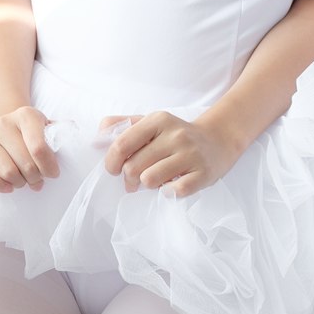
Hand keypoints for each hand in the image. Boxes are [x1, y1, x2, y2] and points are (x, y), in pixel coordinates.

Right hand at [0, 106, 59, 193]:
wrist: (3, 130)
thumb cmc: (30, 136)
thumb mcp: (47, 129)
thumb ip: (61, 133)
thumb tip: (77, 137)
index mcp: (26, 115)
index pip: (39, 148)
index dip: (49, 167)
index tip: (53, 174)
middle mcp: (3, 123)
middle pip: (25, 163)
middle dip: (36, 177)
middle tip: (38, 179)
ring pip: (7, 172)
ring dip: (19, 183)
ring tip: (23, 180)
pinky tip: (8, 186)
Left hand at [96, 110, 238, 198]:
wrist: (218, 140)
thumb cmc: (175, 136)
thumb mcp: (150, 124)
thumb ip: (121, 127)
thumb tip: (95, 139)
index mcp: (158, 120)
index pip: (122, 144)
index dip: (111, 162)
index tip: (115, 169)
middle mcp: (175, 135)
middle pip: (133, 167)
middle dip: (128, 179)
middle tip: (133, 181)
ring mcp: (190, 154)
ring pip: (149, 180)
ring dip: (148, 186)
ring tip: (155, 180)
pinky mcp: (203, 173)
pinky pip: (174, 192)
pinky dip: (168, 192)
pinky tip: (172, 185)